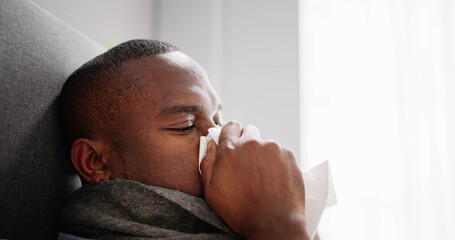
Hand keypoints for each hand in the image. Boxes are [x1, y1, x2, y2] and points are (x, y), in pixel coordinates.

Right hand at [200, 121, 309, 239]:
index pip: (230, 126)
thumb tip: (211, 145)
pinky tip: (274, 179)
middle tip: (247, 165)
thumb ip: (207, 163)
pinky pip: (280, 153)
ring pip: (265, 144)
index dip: (231, 135)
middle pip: (249, 131)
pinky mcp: (288, 155)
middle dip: (247, 143)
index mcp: (230, 150)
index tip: (233, 143)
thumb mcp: (212, 191)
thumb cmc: (242, 211)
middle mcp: (252, 143)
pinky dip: (277, 162)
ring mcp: (272, 148)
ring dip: (262, 155)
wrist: (274, 223)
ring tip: (262, 177)